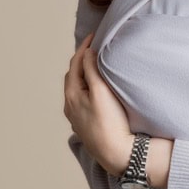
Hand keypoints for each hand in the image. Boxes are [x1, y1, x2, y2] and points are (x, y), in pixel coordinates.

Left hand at [63, 33, 134, 176]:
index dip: (84, 47)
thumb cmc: (110, 122)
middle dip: (82, 59)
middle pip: (74, 75)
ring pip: (78, 88)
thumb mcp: (101, 92)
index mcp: (72, 95)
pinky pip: (83, 99)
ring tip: (96, 64)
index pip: (75, 64)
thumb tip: (87, 53)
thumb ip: (92, 70)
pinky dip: (88, 87)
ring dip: (84, 74)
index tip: (94, 35)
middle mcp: (71, 106)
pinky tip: (96, 89)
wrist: (117, 153)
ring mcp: (77, 117)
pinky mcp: (87, 124)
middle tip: (95, 47)